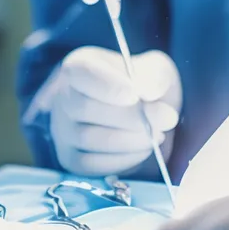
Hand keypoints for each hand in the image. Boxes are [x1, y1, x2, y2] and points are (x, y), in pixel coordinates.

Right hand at [48, 47, 181, 175]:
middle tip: (166, 118)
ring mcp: (62, 130)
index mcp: (79, 65)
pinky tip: (142, 149)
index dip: (107, 85)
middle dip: (130, 117)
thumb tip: (149, 92)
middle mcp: (62, 96)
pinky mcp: (70, 158)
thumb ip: (155, 75)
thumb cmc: (143, 84)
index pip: (82, 72)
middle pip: (85, 108)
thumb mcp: (155, 69)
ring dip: (130, 139)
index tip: (136, 95)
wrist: (139, 112)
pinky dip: (122, 160)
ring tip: (157, 133)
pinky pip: (90, 165)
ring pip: (88, 138)